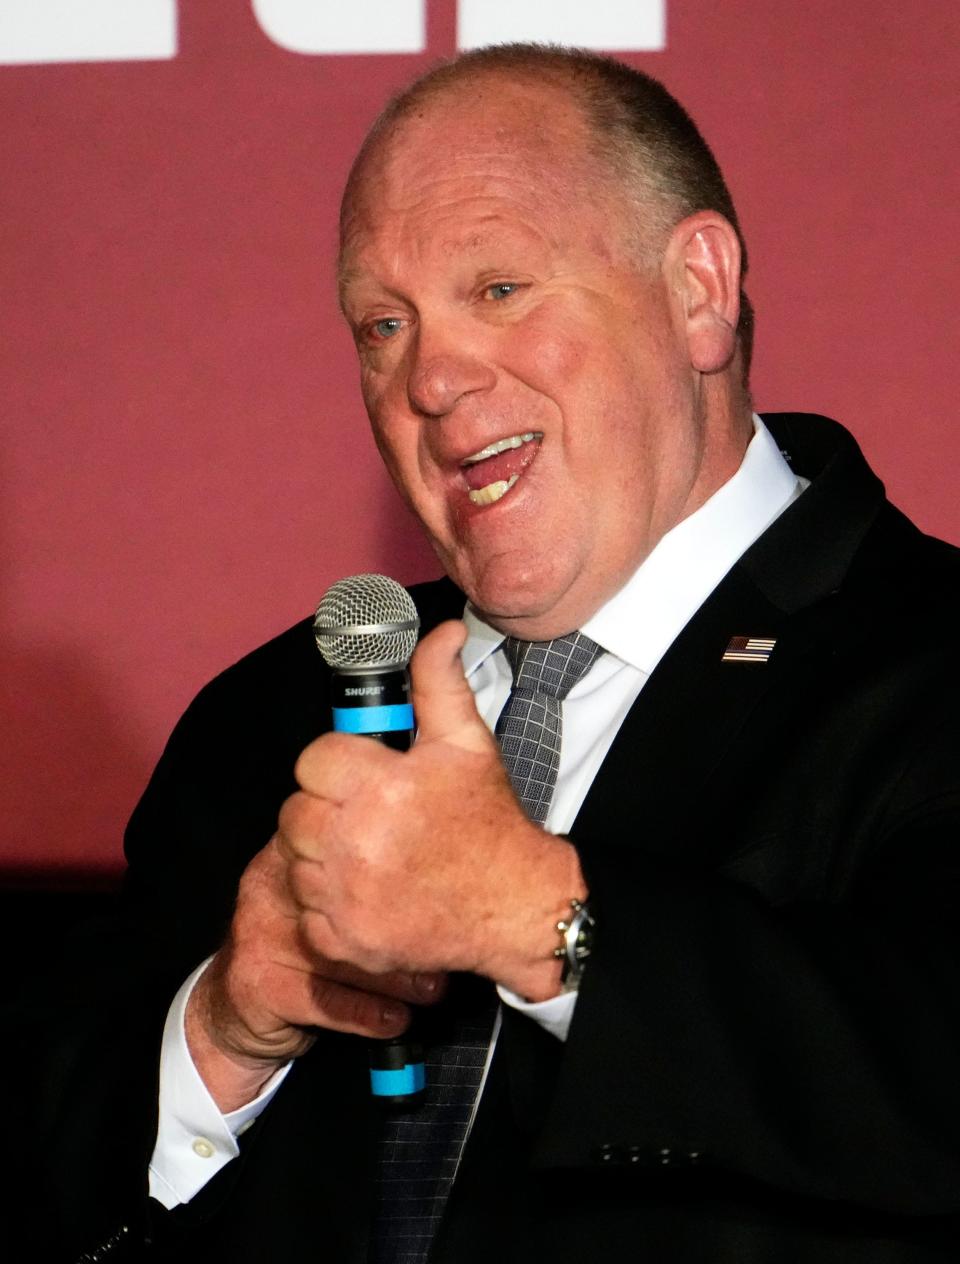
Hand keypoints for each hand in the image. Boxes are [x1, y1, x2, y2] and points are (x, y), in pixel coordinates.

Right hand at [185, 839, 444, 1111]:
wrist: (234, 1008)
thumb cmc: (299, 949)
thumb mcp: (326, 901)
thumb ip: (367, 881)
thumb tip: (446, 883)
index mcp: (292, 853)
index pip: (348, 847)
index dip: (403, 868)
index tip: (448, 888)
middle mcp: (271, 885)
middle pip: (348, 901)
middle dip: (406, 926)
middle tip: (448, 946)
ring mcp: (259, 933)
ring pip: (341, 954)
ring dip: (396, 976)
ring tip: (433, 987)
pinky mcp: (258, 984)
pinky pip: (326, 1000)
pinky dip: (369, 1013)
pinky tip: (396, 1019)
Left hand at [277, 620, 584, 1000]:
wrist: (515, 903)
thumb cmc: (488, 820)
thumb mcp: (468, 741)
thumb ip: (439, 681)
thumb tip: (443, 630)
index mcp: (383, 787)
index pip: (313, 760)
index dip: (335, 764)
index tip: (361, 776)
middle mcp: (359, 841)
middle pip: (294, 812)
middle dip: (324, 810)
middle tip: (363, 816)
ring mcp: (350, 896)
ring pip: (296, 861)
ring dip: (322, 857)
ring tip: (366, 854)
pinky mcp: (348, 940)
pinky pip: (307, 912)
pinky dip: (328, 906)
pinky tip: (366, 893)